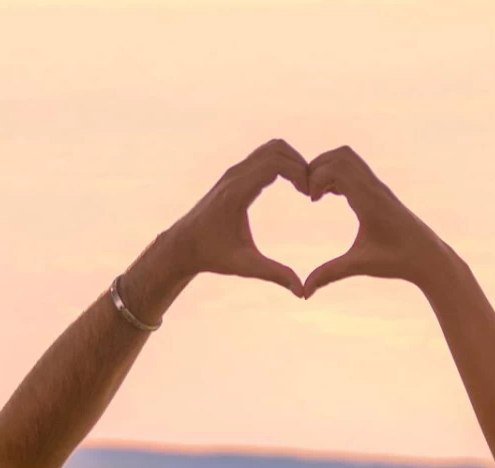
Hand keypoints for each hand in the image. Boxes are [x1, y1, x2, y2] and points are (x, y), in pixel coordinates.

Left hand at [165, 140, 309, 295]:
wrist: (183, 245)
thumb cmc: (213, 256)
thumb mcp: (246, 267)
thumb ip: (275, 275)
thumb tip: (302, 292)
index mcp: (237, 192)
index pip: (275, 163)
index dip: (299, 173)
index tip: (310, 195)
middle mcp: (235, 175)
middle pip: (276, 149)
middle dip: (299, 164)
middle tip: (311, 190)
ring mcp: (234, 171)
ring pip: (270, 148)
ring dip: (292, 161)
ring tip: (305, 187)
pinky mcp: (235, 174)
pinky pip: (263, 156)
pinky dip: (282, 163)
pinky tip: (292, 185)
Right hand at [302, 147, 453, 297]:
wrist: (429, 257)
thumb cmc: (398, 262)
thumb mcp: (360, 266)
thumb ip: (330, 274)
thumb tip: (305, 294)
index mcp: (369, 200)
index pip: (336, 168)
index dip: (316, 178)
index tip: (311, 201)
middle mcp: (374, 187)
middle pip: (341, 155)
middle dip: (318, 167)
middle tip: (309, 192)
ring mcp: (379, 186)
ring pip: (349, 157)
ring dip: (328, 168)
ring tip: (318, 193)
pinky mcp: (380, 190)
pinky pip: (356, 168)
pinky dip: (339, 174)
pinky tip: (331, 195)